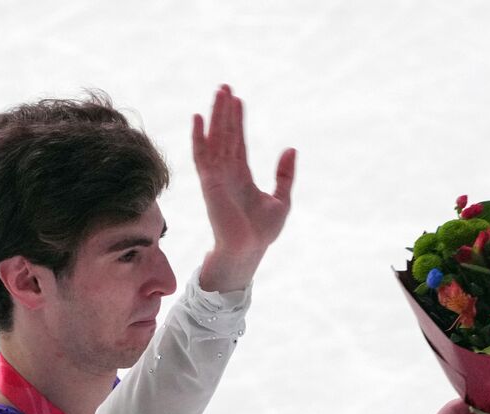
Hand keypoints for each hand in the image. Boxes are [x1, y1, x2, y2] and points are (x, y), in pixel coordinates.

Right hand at [192, 84, 295, 256]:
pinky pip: (201, 156)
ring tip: (219, 93)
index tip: (238, 100)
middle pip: (225, 135)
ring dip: (216, 116)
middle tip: (225, 86)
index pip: (239, 142)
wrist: (248, 251)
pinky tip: (198, 118)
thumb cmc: (262, 233)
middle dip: (225, 111)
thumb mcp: (282, 200)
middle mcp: (227, 173)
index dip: (238, 121)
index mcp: (242, 176)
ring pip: (215, 139)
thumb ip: (285, 175)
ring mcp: (217, 177)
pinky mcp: (210, 183)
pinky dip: (199, 137)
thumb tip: (290, 149)